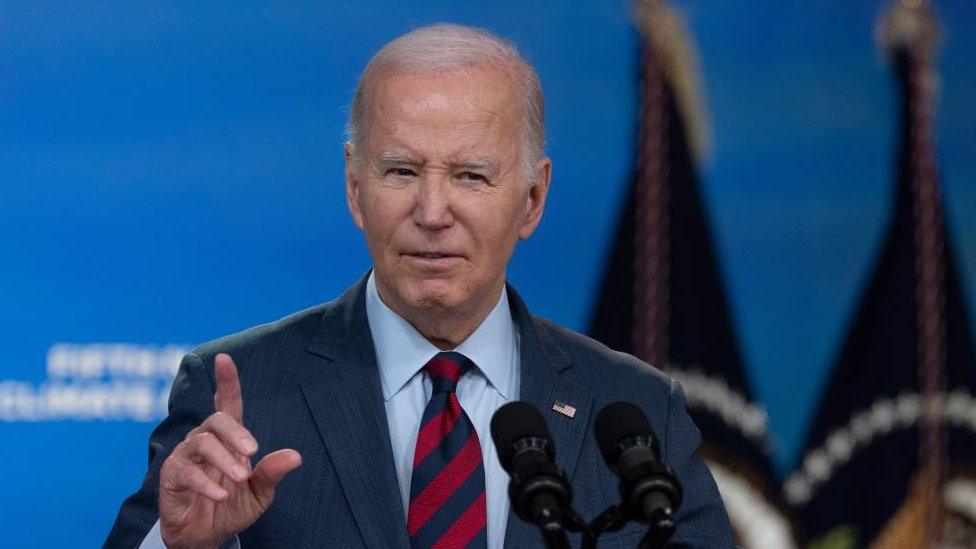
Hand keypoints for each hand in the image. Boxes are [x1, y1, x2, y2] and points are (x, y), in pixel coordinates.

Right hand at [158, 353, 301, 548]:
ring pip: (201, 442)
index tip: (224, 358)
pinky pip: (186, 471)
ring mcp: (185, 457)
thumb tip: (295, 456)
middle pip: (217, 420)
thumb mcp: (260, 492)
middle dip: (236, 432)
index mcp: (227, 439)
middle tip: (252, 452)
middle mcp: (204, 440)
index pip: (227, 404)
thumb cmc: (232, 507)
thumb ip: (272, 473)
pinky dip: (206, 483)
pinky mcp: (171, 476)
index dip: (226, 381)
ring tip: (241, 477)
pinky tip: (222, 494)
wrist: (207, 537)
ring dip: (223, 459)